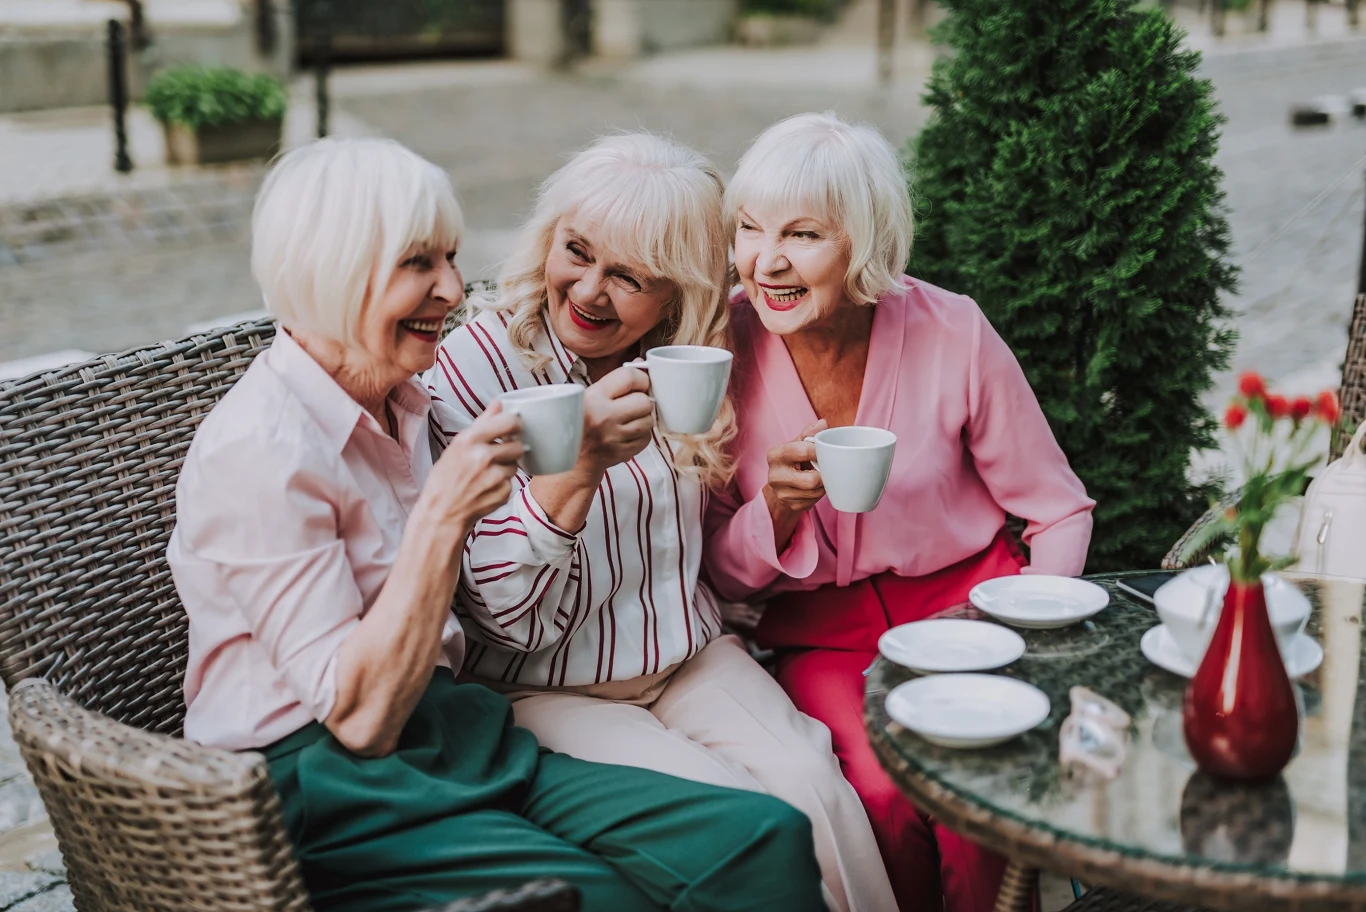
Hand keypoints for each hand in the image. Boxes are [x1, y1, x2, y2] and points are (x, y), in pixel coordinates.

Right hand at [425, 402, 524, 531]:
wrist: (441, 513)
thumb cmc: (445, 478)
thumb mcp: (457, 446)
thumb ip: (482, 423)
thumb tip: (498, 403)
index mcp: (470, 440)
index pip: (509, 422)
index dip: (515, 424)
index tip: (514, 428)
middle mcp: (483, 456)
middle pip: (517, 446)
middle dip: (510, 450)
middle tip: (497, 456)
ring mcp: (494, 476)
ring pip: (515, 465)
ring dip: (506, 468)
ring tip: (486, 474)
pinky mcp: (502, 493)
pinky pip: (511, 483)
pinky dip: (502, 485)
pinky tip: (486, 488)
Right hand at [576, 365, 655, 476]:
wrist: (569, 457)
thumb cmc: (580, 422)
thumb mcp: (589, 395)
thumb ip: (616, 380)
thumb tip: (641, 363)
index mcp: (593, 397)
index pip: (630, 377)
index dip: (640, 378)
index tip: (638, 383)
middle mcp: (604, 417)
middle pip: (644, 401)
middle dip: (642, 401)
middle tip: (633, 404)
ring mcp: (613, 437)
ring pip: (648, 421)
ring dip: (643, 419)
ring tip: (630, 419)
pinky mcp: (621, 453)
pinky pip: (646, 439)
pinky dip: (642, 435)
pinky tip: (628, 433)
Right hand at [763, 419, 827, 519]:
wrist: (780, 484)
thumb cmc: (792, 459)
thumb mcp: (797, 444)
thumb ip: (809, 434)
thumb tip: (822, 423)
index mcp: (775, 455)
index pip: (803, 451)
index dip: (819, 451)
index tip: (827, 450)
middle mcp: (774, 476)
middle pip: (811, 480)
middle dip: (823, 475)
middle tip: (827, 468)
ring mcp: (782, 494)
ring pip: (815, 492)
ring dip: (823, 485)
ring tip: (822, 476)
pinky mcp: (791, 505)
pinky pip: (813, 501)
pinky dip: (819, 494)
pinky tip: (816, 487)